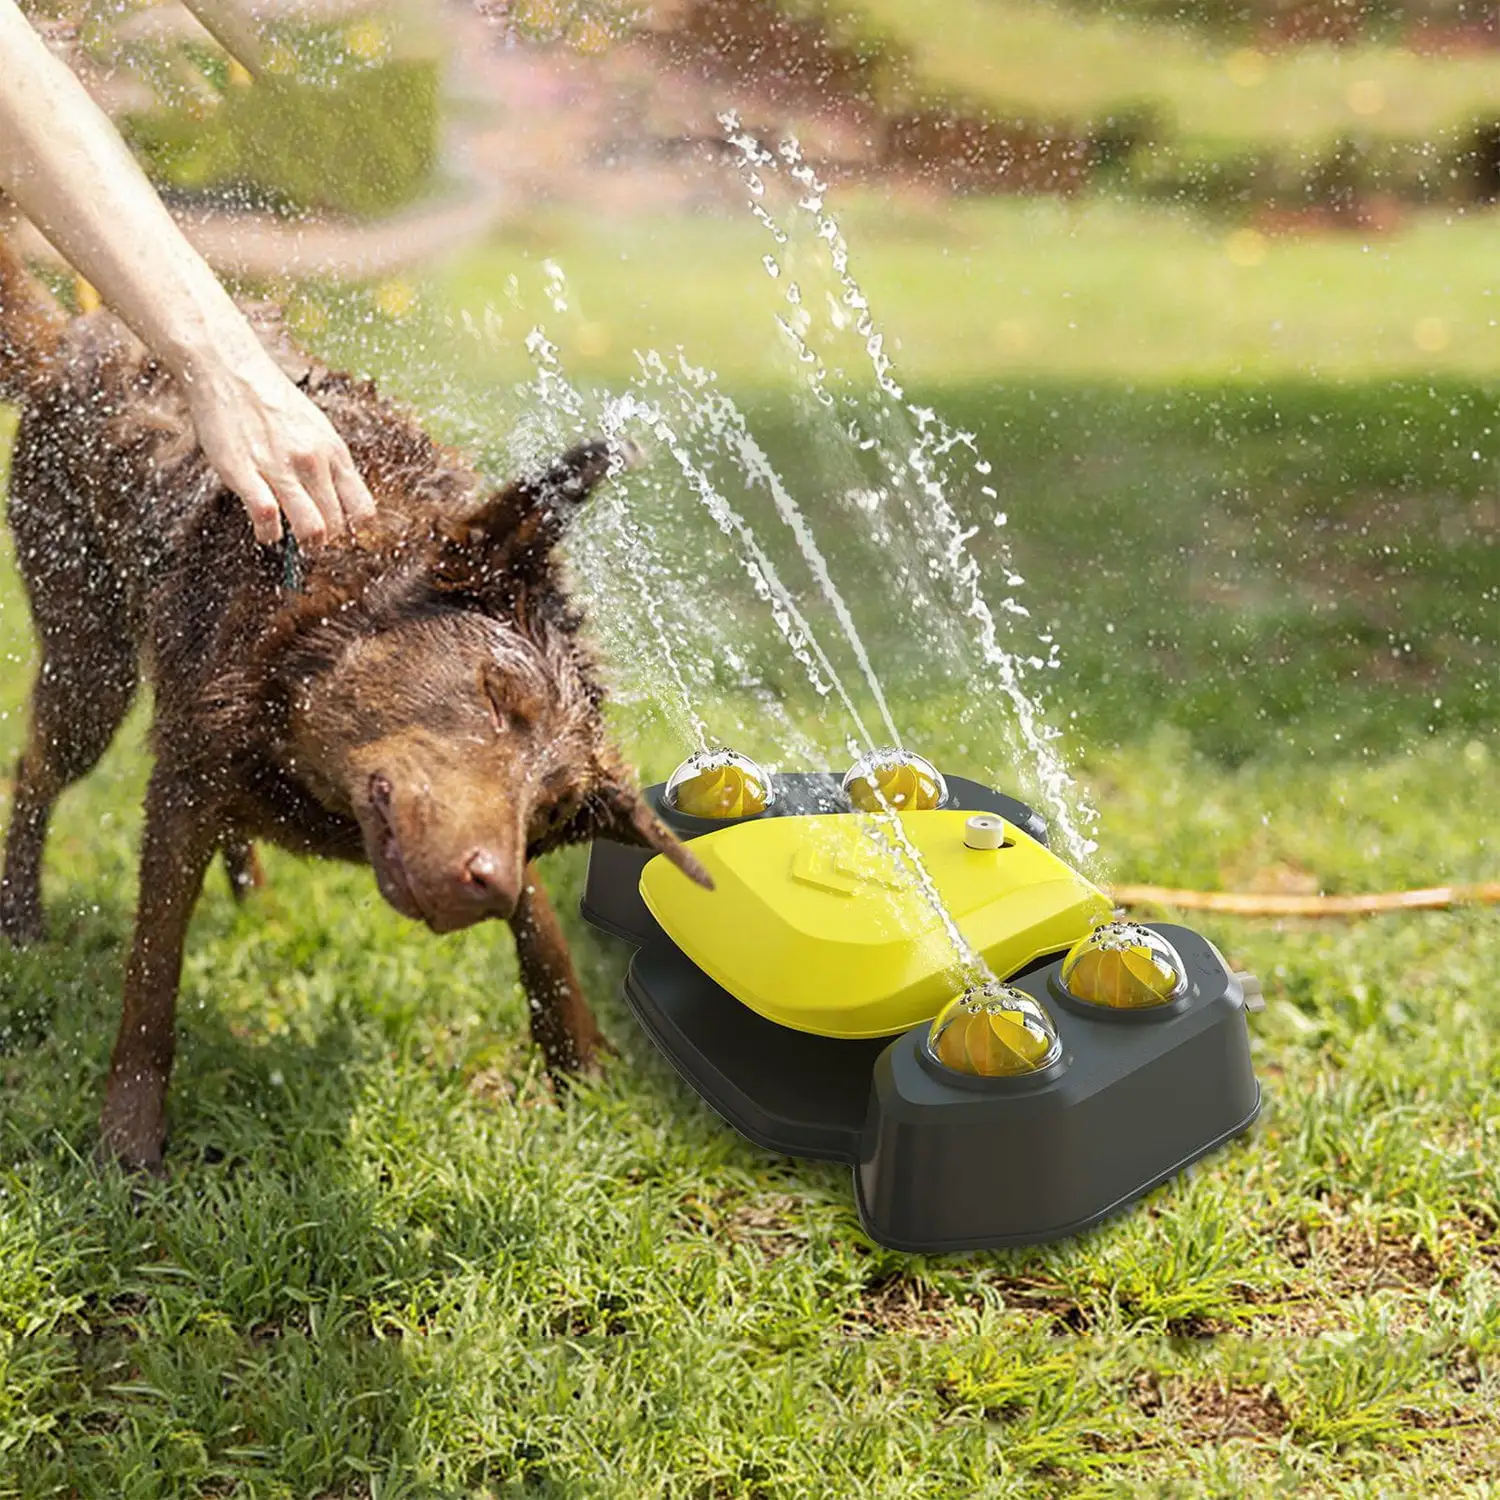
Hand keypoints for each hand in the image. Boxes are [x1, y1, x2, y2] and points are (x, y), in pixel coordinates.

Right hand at [181, 347, 376, 546]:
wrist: (230, 369)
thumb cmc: (272, 401)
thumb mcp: (316, 428)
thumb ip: (328, 462)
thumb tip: (338, 498)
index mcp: (334, 451)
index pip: (362, 509)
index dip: (352, 527)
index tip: (338, 529)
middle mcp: (313, 461)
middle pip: (337, 525)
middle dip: (326, 539)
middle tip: (311, 540)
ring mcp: (280, 468)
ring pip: (311, 528)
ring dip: (305, 543)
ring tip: (293, 541)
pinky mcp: (246, 472)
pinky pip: (267, 517)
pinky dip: (269, 533)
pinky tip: (266, 531)